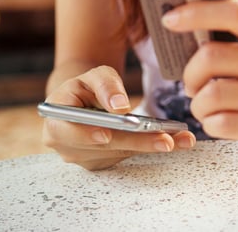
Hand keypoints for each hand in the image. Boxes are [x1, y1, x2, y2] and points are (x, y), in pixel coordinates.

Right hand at [42, 65, 195, 169]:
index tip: (106, 135)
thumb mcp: (93, 76)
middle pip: (104, 147)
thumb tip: (120, 106)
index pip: (66, 132)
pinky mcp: (104, 162)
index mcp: (56, 122)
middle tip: (165, 140)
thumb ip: (105, 85)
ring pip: (122, 153)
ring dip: (152, 146)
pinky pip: (130, 155)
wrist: (83, 103)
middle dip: (136, 142)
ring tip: (181, 139)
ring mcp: (86, 158)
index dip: (85, 135)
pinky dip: (152, 147)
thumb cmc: (86, 87)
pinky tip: (177, 142)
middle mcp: (68, 147)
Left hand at [162, 0, 237, 164]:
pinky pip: (221, 123)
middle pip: (213, 56)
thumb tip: (180, 27)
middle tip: (192, 84)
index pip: (237, 13)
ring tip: (206, 107)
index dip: (198, 13)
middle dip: (190, 73)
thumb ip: (229, 39)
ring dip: (198, 104)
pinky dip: (209, 123)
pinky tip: (218, 122)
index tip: (171, 20)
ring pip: (212, 95)